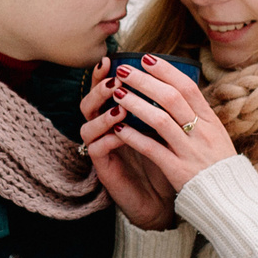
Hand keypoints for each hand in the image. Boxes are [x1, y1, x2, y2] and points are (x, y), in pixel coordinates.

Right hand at [80, 61, 177, 230]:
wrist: (166, 198)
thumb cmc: (167, 159)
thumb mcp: (167, 127)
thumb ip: (162, 104)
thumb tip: (170, 72)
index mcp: (118, 117)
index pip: (105, 91)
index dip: (103, 75)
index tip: (111, 59)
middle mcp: (105, 132)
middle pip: (88, 105)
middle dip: (99, 90)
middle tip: (116, 82)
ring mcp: (103, 151)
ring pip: (87, 128)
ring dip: (102, 116)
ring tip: (120, 107)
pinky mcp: (105, 170)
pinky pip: (97, 151)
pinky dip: (108, 139)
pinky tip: (121, 134)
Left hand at [103, 57, 236, 195]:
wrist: (229, 200)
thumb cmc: (218, 165)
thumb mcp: (216, 135)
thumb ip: (198, 115)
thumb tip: (178, 89)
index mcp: (211, 121)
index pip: (188, 87)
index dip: (165, 70)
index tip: (146, 58)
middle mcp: (202, 132)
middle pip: (171, 98)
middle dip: (144, 81)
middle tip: (123, 70)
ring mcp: (190, 151)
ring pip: (159, 121)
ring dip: (135, 104)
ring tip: (116, 94)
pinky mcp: (178, 171)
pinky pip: (153, 150)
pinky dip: (134, 137)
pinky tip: (118, 129)